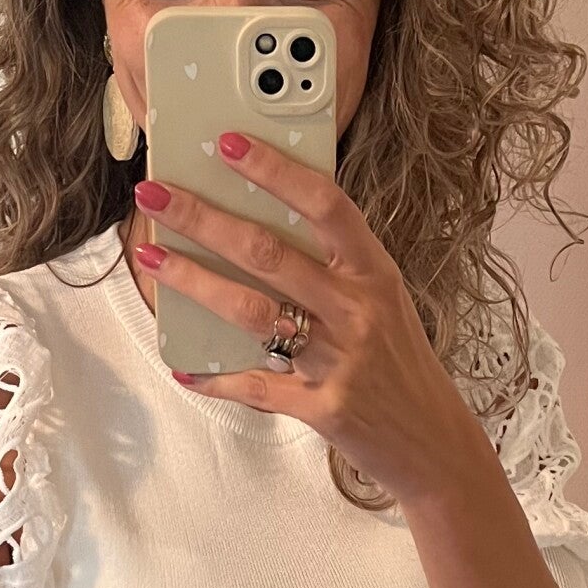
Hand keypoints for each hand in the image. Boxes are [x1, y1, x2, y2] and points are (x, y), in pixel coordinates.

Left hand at [131, 138, 493, 508]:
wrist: (435, 444)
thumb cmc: (400, 365)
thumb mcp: (382, 303)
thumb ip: (333, 268)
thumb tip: (257, 225)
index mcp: (375, 274)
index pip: (325, 206)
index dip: (275, 171)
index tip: (228, 144)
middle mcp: (359, 311)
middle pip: (270, 254)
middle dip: (204, 219)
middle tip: (155, 195)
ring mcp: (340, 361)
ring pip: (253, 312)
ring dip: (194, 282)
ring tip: (152, 258)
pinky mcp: (323, 408)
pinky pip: (256, 386)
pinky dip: (215, 377)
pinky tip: (184, 366)